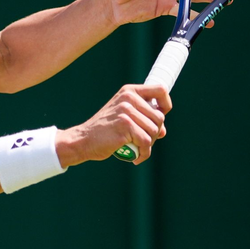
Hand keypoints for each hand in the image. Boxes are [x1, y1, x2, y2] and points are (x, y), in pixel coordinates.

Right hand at [57, 84, 171, 165]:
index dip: (166, 105)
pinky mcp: (125, 125)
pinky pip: (146, 142)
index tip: (160, 117)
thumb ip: (142, 119)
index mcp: (129, 92)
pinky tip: (136, 157)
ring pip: (154, 131)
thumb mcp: (123, 117)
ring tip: (137, 148)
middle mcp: (128, 98)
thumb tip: (163, 130)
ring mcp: (126, 111)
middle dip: (154, 133)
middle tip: (141, 141)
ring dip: (148, 144)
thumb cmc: (104, 130)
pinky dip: (144, 153)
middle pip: (159, 117)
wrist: (83, 139)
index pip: (160, 90)